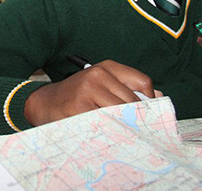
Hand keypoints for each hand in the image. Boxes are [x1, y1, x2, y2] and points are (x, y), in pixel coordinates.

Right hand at [24, 60, 160, 125]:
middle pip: (133, 101)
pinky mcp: (79, 107)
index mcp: (107, 67)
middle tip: (134, 129)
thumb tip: (158, 99)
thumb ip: (128, 90)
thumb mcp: (101, 85)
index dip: (149, 101)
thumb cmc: (77, 97)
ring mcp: (87, 90)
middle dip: (136, 117)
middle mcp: (98, 74)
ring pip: (121, 113)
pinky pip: (105, 123)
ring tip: (119, 131)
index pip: (143, 82)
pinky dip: (109, 131)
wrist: (44, 103)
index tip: (146, 114)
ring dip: (123, 126)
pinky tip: (105, 133)